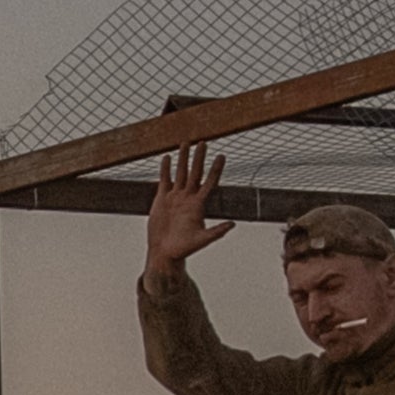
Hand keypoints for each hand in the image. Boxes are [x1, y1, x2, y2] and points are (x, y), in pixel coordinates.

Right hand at [142, 141, 231, 277]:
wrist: (164, 252)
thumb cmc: (184, 249)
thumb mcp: (202, 240)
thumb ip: (216, 232)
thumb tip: (233, 225)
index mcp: (198, 205)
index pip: (210, 182)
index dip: (216, 169)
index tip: (222, 156)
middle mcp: (188, 198)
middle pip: (195, 173)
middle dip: (199, 158)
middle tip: (203, 142)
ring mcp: (175, 197)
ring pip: (180, 173)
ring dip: (183, 158)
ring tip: (185, 143)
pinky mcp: (162, 199)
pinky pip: (165, 180)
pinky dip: (166, 169)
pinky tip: (168, 157)